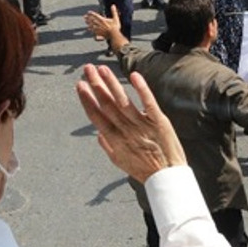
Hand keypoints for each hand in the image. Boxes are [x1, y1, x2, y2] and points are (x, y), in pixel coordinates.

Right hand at [76, 65, 186, 183]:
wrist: (167, 177)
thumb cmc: (144, 170)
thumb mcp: (120, 162)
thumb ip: (107, 146)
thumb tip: (98, 133)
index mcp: (115, 140)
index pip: (97, 116)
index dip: (87, 100)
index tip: (80, 85)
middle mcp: (126, 130)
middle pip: (107, 104)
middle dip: (96, 85)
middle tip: (87, 69)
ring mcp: (142, 125)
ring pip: (123, 100)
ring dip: (112, 83)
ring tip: (102, 69)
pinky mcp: (158, 121)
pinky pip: (148, 102)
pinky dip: (141, 89)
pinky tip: (133, 76)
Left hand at [84, 5, 122, 41]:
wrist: (114, 35)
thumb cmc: (115, 27)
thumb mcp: (116, 18)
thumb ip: (114, 12)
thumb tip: (113, 5)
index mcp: (103, 20)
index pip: (96, 15)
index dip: (92, 13)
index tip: (88, 12)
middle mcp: (99, 24)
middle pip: (92, 20)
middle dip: (88, 18)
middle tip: (84, 17)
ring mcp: (98, 28)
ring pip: (92, 25)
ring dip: (88, 23)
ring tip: (85, 22)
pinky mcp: (99, 33)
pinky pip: (93, 30)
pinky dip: (90, 29)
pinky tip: (88, 28)